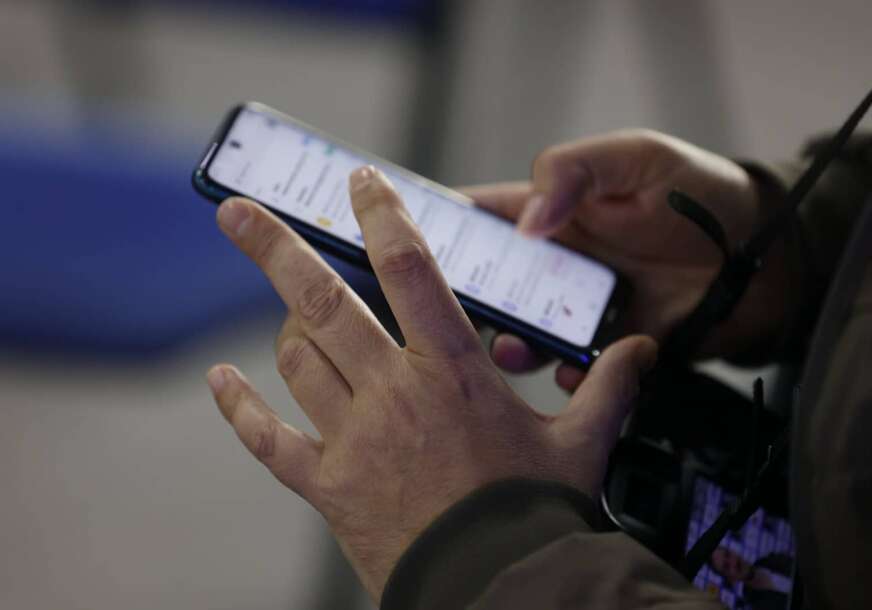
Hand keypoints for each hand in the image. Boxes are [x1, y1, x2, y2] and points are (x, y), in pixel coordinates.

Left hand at [205, 167, 656, 602]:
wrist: (499, 587)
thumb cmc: (536, 514)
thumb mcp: (582, 444)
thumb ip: (609, 387)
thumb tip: (642, 351)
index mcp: (453, 371)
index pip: (410, 268)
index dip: (382, 216)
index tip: (360, 183)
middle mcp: (393, 392)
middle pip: (323, 301)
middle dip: (275, 248)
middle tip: (239, 211)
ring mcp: (353, 438)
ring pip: (297, 360)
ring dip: (285, 326)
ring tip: (287, 308)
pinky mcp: (328, 483)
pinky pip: (268, 439)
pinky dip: (240, 408)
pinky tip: (219, 381)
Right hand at [465, 129, 789, 388]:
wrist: (766, 258)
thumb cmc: (701, 194)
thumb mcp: (636, 159)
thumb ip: (577, 170)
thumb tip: (526, 222)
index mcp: (549, 215)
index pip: (478, 221)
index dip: (437, 232)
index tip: (400, 247)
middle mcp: (553, 267)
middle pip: (489, 288)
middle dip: (464, 304)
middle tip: (445, 317)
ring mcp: (578, 310)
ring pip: (523, 336)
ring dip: (512, 346)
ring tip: (514, 349)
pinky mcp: (608, 347)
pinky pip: (575, 372)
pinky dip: (569, 377)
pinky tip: (576, 374)